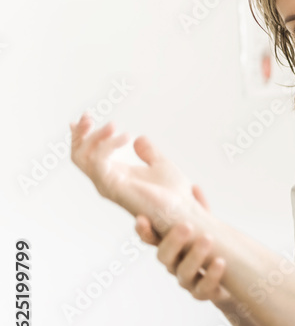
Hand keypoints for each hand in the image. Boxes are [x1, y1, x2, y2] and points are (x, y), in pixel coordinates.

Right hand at [70, 114, 201, 231]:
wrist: (185, 209)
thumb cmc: (175, 193)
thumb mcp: (160, 164)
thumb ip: (148, 152)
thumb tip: (139, 138)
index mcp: (115, 174)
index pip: (87, 155)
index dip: (81, 137)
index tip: (86, 117)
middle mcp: (107, 180)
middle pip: (78, 156)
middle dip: (79, 134)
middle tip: (88, 116)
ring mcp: (108, 185)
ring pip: (83, 157)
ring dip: (95, 137)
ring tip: (114, 125)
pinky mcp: (114, 187)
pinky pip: (99, 162)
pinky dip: (108, 145)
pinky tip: (125, 136)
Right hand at [135, 190, 228, 302]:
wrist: (233, 281)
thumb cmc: (213, 250)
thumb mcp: (206, 228)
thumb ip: (200, 210)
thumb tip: (194, 187)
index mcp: (171, 247)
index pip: (152, 239)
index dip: (144, 231)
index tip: (141, 218)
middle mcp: (174, 265)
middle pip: (164, 256)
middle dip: (173, 240)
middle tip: (185, 226)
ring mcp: (187, 281)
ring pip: (184, 272)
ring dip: (195, 255)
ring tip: (207, 239)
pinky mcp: (203, 293)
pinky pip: (203, 288)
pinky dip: (212, 275)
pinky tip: (220, 262)